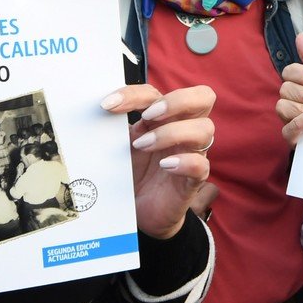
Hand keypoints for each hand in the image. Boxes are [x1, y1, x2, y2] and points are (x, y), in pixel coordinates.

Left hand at [102, 83, 214, 238]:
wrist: (139, 210)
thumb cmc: (133, 171)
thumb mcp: (121, 145)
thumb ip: (116, 127)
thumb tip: (98, 110)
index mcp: (165, 117)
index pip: (158, 92)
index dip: (134, 93)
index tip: (107, 104)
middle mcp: (184, 130)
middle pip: (203, 97)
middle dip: (175, 101)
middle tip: (147, 115)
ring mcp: (192, 154)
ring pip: (205, 128)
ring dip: (171, 132)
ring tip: (143, 146)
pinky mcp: (193, 180)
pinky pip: (201, 165)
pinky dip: (184, 161)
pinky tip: (165, 166)